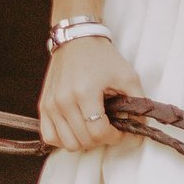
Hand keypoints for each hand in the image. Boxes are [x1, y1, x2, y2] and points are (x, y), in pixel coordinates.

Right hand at [39, 32, 147, 155]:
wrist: (77, 40)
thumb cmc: (103, 57)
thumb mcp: (128, 76)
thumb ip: (138, 104)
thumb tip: (139, 132)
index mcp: (84, 92)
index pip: (98, 133)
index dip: (115, 137)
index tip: (121, 130)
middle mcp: (63, 100)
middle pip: (84, 141)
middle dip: (102, 139)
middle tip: (110, 127)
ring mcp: (51, 104)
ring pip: (68, 143)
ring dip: (84, 141)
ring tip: (93, 127)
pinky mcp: (44, 105)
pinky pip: (50, 136)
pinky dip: (64, 139)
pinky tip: (76, 129)